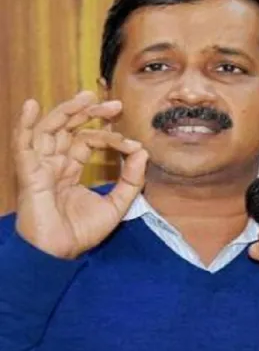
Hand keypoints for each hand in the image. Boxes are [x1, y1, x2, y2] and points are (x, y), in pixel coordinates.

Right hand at [14, 91, 147, 258]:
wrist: (59, 253)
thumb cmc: (81, 233)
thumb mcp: (117, 205)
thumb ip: (132, 180)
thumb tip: (143, 151)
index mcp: (70, 169)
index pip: (88, 141)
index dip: (110, 137)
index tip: (133, 143)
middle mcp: (54, 163)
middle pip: (69, 128)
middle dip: (90, 113)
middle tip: (115, 105)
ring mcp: (40, 166)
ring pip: (50, 129)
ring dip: (67, 111)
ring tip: (87, 97)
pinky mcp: (29, 173)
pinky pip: (23, 145)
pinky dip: (25, 124)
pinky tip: (31, 106)